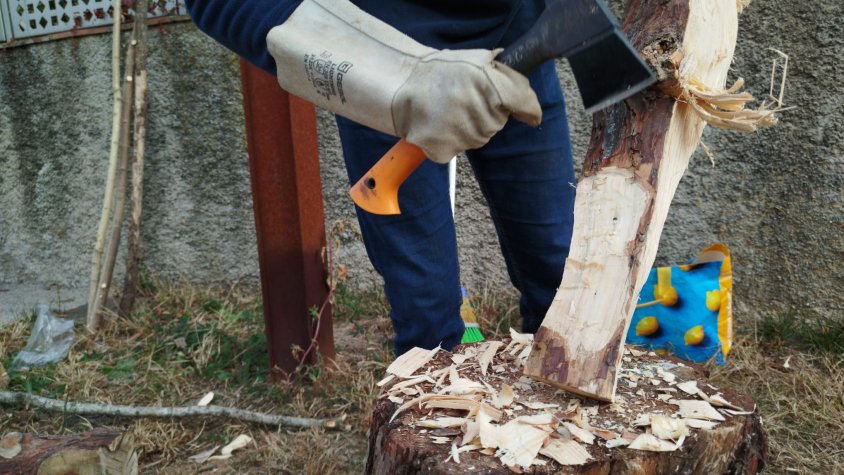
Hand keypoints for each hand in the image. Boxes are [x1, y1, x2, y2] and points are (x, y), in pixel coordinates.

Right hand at [394, 49, 541, 162]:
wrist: (400, 87)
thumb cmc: (440, 72)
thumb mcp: (475, 59)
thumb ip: (503, 72)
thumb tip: (525, 89)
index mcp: (486, 82)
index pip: (522, 102)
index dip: (529, 110)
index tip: (531, 117)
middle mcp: (474, 109)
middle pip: (498, 123)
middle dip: (487, 112)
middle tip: (464, 99)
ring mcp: (459, 133)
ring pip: (479, 138)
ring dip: (469, 127)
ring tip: (449, 110)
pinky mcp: (444, 150)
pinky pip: (458, 150)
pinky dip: (451, 140)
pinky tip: (439, 124)